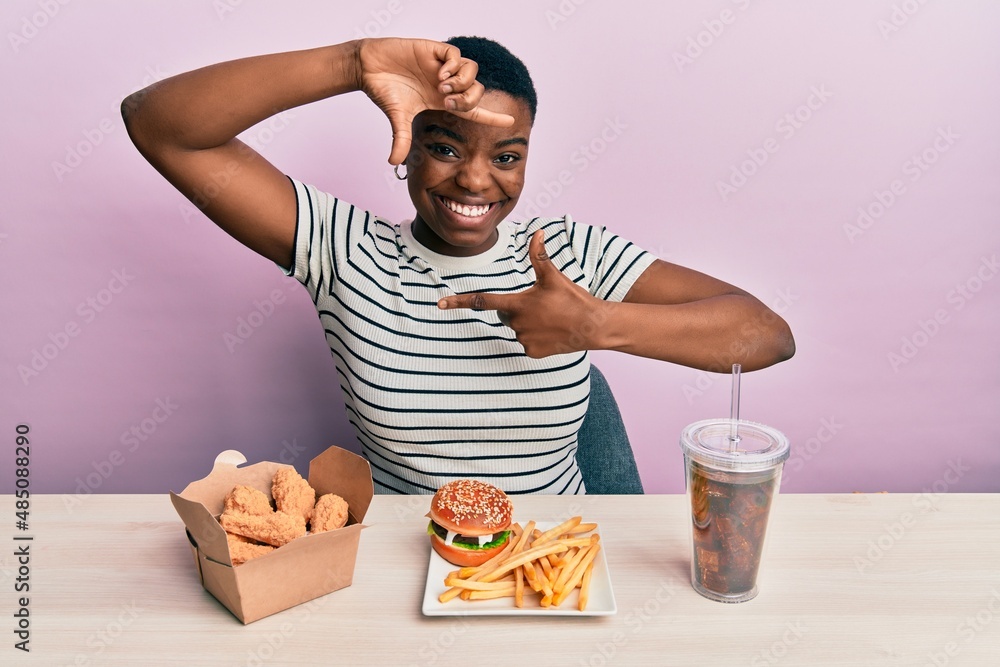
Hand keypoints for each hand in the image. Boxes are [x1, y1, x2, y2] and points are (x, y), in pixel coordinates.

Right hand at [355, 38, 514, 164]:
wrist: (369, 68)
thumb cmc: (384, 90)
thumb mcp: (397, 118)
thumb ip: (401, 140)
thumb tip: (392, 163)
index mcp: (442, 101)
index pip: (474, 111)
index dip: (492, 116)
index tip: (511, 122)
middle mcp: (447, 85)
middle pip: (477, 92)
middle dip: (468, 99)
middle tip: (447, 101)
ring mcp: (443, 67)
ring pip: (472, 72)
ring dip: (462, 82)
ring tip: (442, 86)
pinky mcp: (435, 51)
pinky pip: (457, 55)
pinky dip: (453, 66)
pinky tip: (440, 72)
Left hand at [437, 231, 613, 357]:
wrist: (593, 326)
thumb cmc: (573, 299)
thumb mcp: (554, 276)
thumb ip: (539, 256)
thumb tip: (537, 232)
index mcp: (518, 304)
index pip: (482, 301)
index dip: (459, 301)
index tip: (440, 303)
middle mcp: (517, 324)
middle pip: (504, 314)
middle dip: (516, 308)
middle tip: (541, 304)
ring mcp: (524, 340)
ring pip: (516, 327)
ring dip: (527, 322)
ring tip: (550, 317)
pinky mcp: (532, 352)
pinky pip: (526, 341)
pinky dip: (536, 336)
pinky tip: (552, 331)